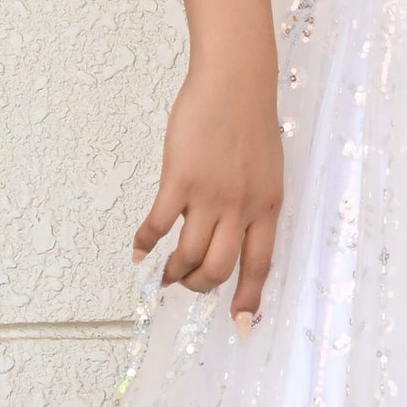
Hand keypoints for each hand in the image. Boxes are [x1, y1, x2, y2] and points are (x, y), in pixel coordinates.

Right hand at [134, 54, 283, 324]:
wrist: (236, 82)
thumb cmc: (251, 121)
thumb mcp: (267, 170)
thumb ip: (254, 203)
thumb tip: (235, 234)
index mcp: (267, 206)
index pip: (260, 266)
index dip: (248, 299)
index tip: (239, 325)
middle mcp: (241, 208)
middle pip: (219, 269)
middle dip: (200, 286)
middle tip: (187, 283)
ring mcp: (210, 195)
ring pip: (188, 254)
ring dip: (174, 271)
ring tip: (166, 272)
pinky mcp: (180, 180)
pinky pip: (159, 225)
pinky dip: (146, 243)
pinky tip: (139, 251)